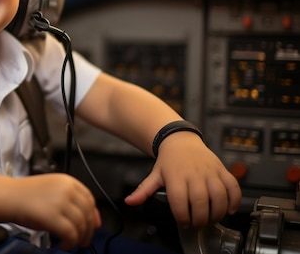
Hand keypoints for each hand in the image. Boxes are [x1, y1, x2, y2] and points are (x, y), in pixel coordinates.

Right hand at [9, 173, 101, 250]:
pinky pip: (70, 234)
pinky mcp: (53, 217)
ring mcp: (60, 203)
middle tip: (84, 240)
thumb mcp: (51, 189)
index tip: (94, 225)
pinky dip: (70, 243)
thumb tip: (89, 218)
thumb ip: (70, 199)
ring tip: (72, 243)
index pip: (90, 199)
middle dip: (88, 231)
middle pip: (88, 213)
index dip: (94, 215)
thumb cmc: (25, 195)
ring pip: (81, 225)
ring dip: (78, 238)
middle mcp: (66, 190)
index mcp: (67, 181)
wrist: (8, 197)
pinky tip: (63, 244)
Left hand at [123, 132, 241, 227]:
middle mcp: (194, 174)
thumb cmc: (169, 161)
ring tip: (211, 219)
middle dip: (199, 219)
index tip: (183, 223)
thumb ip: (143, 190)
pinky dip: (234, 201)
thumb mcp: (154, 175)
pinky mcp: (222, 170)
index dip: (182, 216)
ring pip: (219, 196)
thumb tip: (130, 201)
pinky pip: (233, 187)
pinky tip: (229, 210)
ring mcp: (210, 172)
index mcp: (175, 176)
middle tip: (197, 224)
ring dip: (217, 213)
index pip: (179, 201)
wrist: (181, 140)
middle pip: (200, 202)